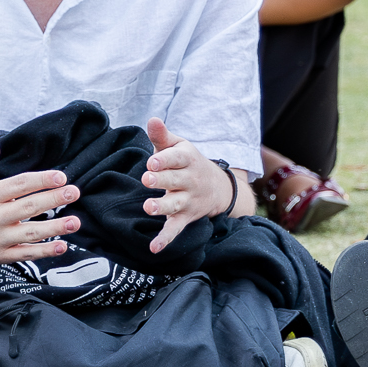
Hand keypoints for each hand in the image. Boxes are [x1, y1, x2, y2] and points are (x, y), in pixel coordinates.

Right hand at [0, 134, 80, 262]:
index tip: (61, 177)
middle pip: (27, 207)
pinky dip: (44, 252)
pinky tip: (62, 245)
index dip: (40, 180)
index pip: (18, 185)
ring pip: (30, 233)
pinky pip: (25, 254)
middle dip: (53, 200)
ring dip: (55, 228)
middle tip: (74, 192)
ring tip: (75, 221)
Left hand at [142, 119, 234, 252]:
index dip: (165, 159)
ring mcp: (189, 200)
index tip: (152, 161)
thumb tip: (151, 119)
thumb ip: (162, 136)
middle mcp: (190, 180)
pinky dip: (166, 239)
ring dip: (162, 206)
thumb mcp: (180, 146)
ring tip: (148, 207)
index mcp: (188, 159)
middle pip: (175, 179)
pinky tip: (154, 247)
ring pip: (175, 204)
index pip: (177, 157)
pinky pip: (176, 229)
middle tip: (147, 179)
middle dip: (162, 180)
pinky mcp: (186, 217)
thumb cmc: (189, 163)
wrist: (220, 188)